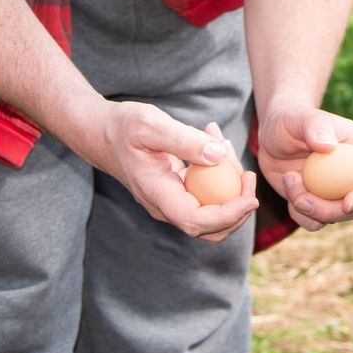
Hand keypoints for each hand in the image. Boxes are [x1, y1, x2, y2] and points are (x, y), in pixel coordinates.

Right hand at [95, 102, 257, 242]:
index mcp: (157, 196)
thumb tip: (218, 156)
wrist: (101, 131)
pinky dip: (219, 170)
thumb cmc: (122, 126)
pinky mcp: (178, 190)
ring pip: (212, 209)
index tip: (251, 197)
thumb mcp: (151, 125)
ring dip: (229, 183)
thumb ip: (184, 140)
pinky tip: (215, 139)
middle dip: (238, 206)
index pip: (197, 222)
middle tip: (247, 172)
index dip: (229, 215)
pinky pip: (206, 191)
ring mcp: (172, 201)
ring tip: (222, 141)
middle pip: (211, 227)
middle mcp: (165, 206)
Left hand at [255, 104, 352, 230]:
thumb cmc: (293, 118)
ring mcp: (336, 192)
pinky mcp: (316, 203)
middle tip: (302, 199)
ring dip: (309, 210)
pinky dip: (298, 213)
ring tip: (289, 178)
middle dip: (331, 211)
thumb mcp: (303, 117)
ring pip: (335, 217)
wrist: (274, 132)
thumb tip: (329, 147)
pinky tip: (287, 184)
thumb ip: (316, 128)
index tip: (348, 203)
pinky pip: (314, 222)